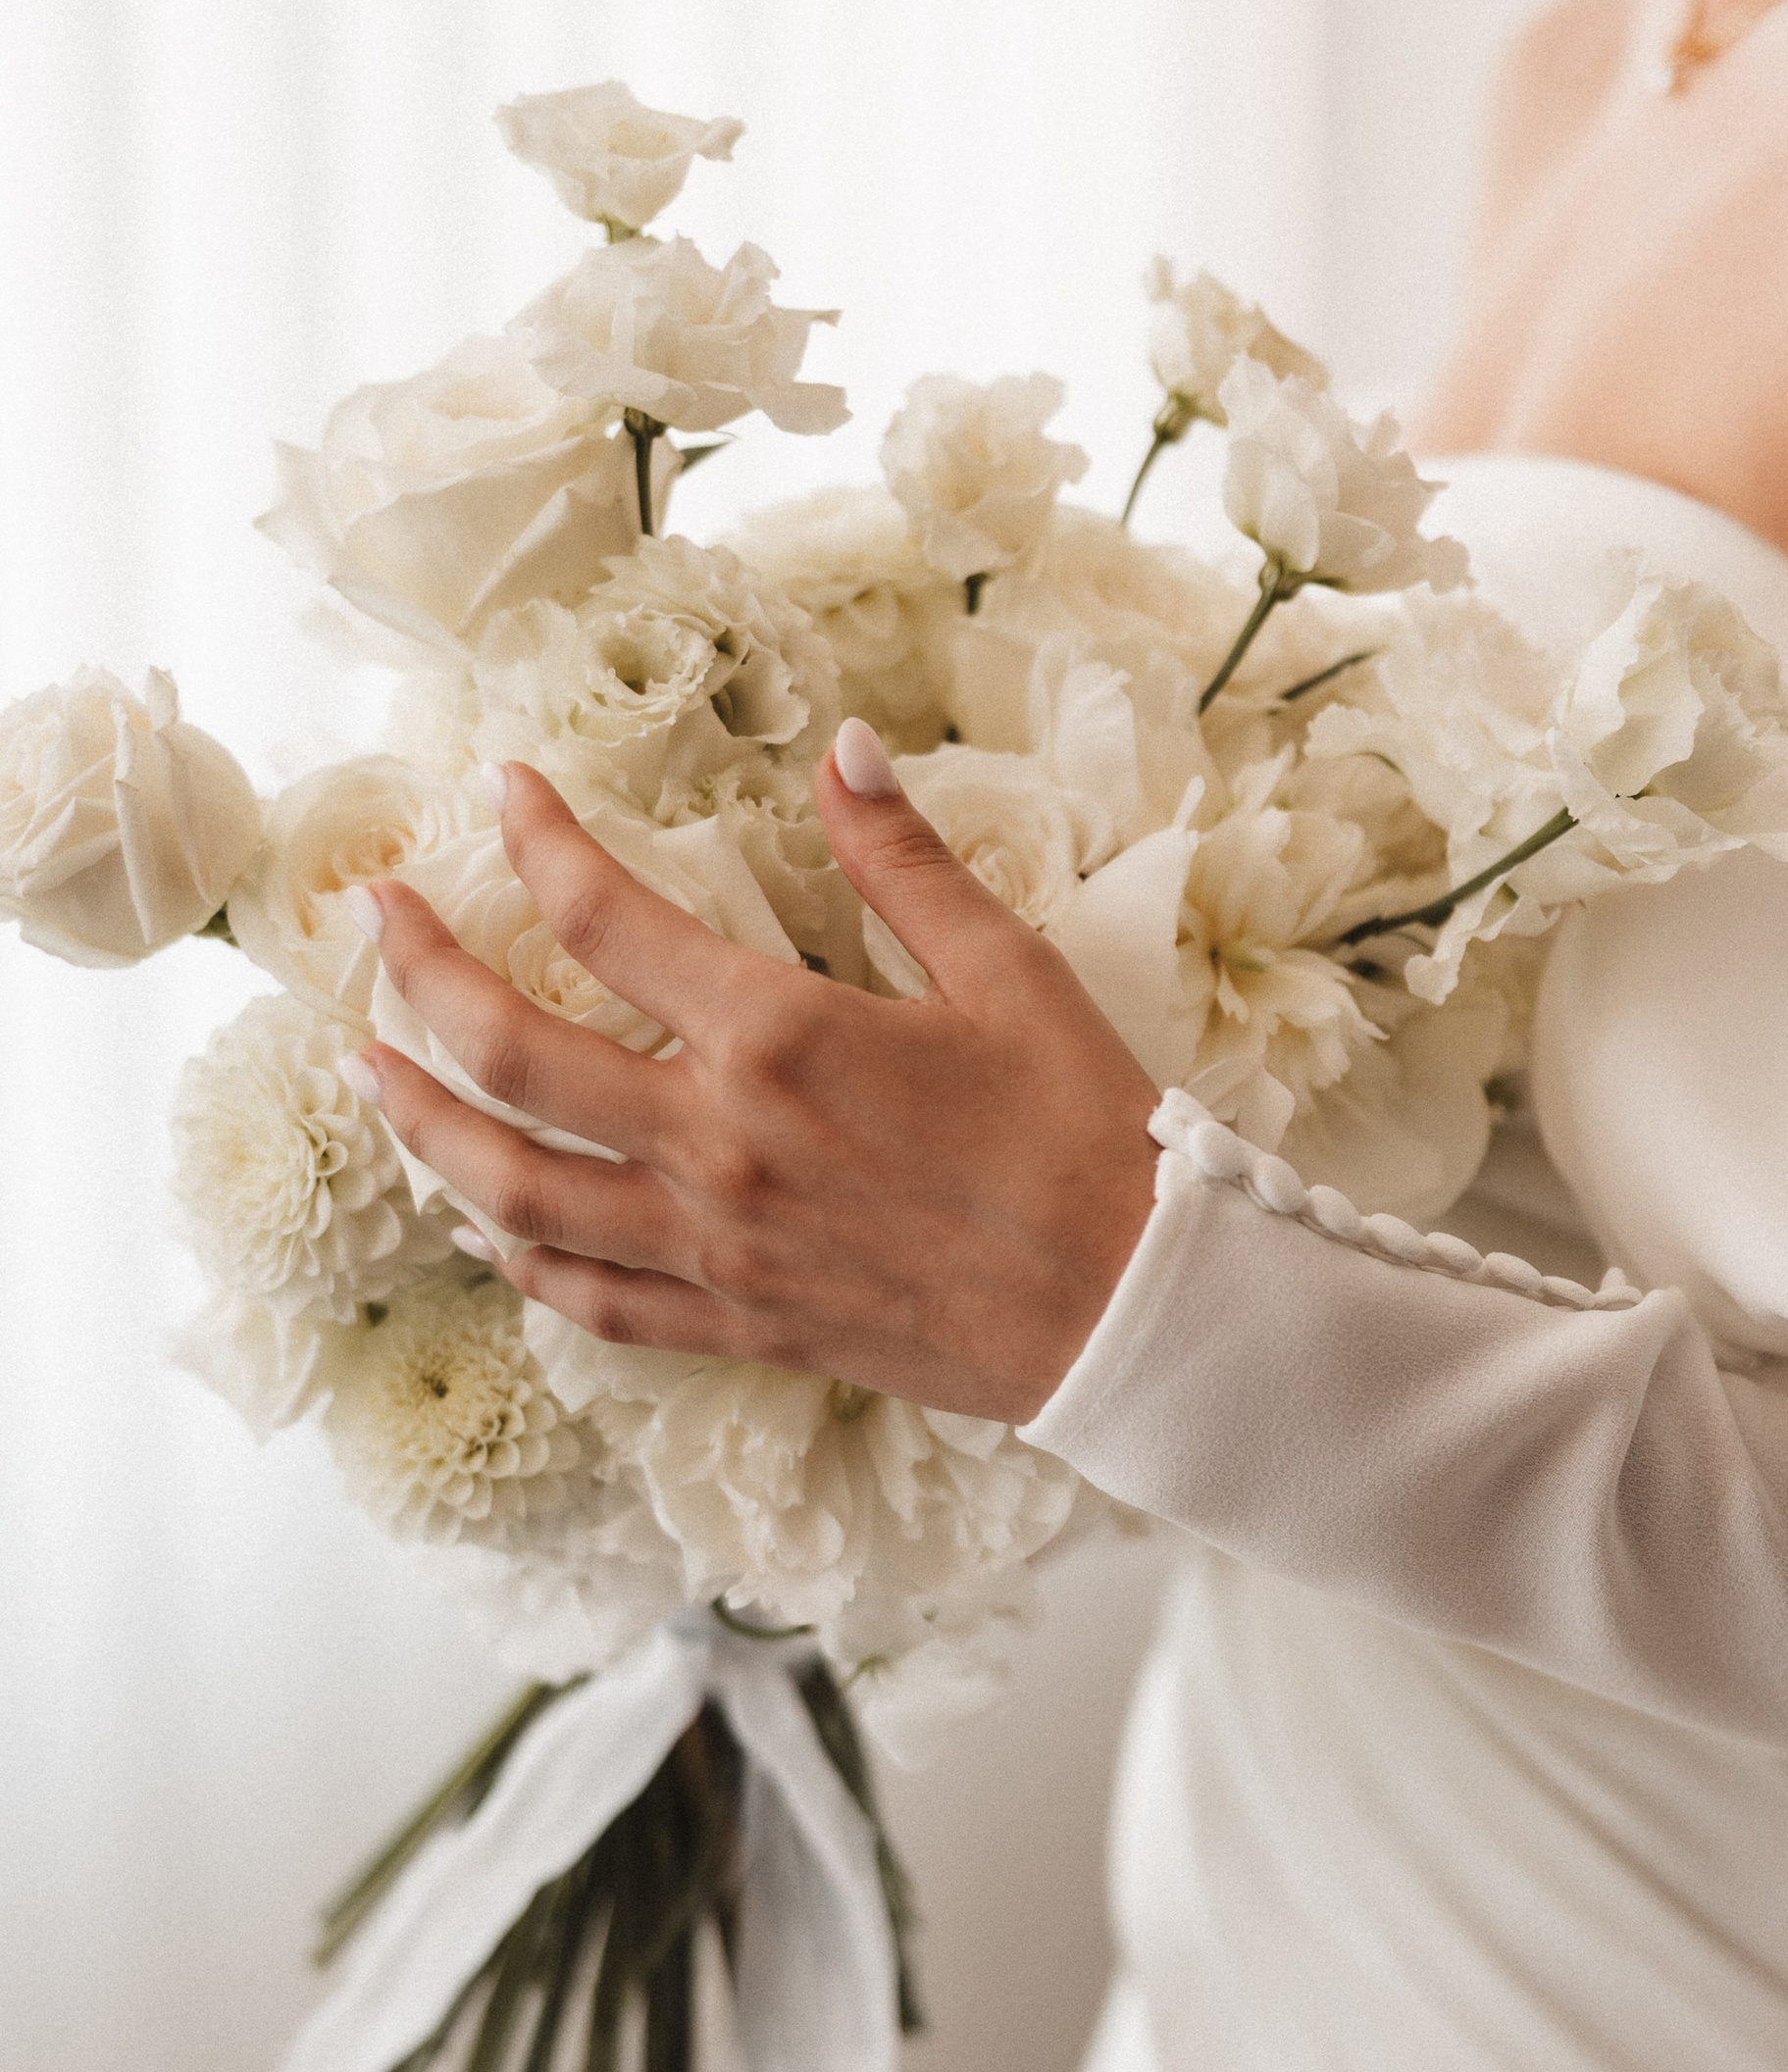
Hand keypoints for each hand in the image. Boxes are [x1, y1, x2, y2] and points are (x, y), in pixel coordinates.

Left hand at [349, 730, 1158, 1421]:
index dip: (538, 839)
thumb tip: (842, 748)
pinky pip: (590, 1299)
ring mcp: (714, 1245)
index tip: (504, 789)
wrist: (1130, 1310)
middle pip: (507, 1055)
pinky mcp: (738, 1323)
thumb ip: (902, 860)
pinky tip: (487, 1223)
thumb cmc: (1085, 1136)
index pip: (602, 917)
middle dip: (417, 974)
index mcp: (778, 1036)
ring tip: (374, 1069)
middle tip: (372, 916)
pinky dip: (522, 1260)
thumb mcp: (1008, 972)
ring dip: (423, 1125)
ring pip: (511, 1190)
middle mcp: (717, 1144)